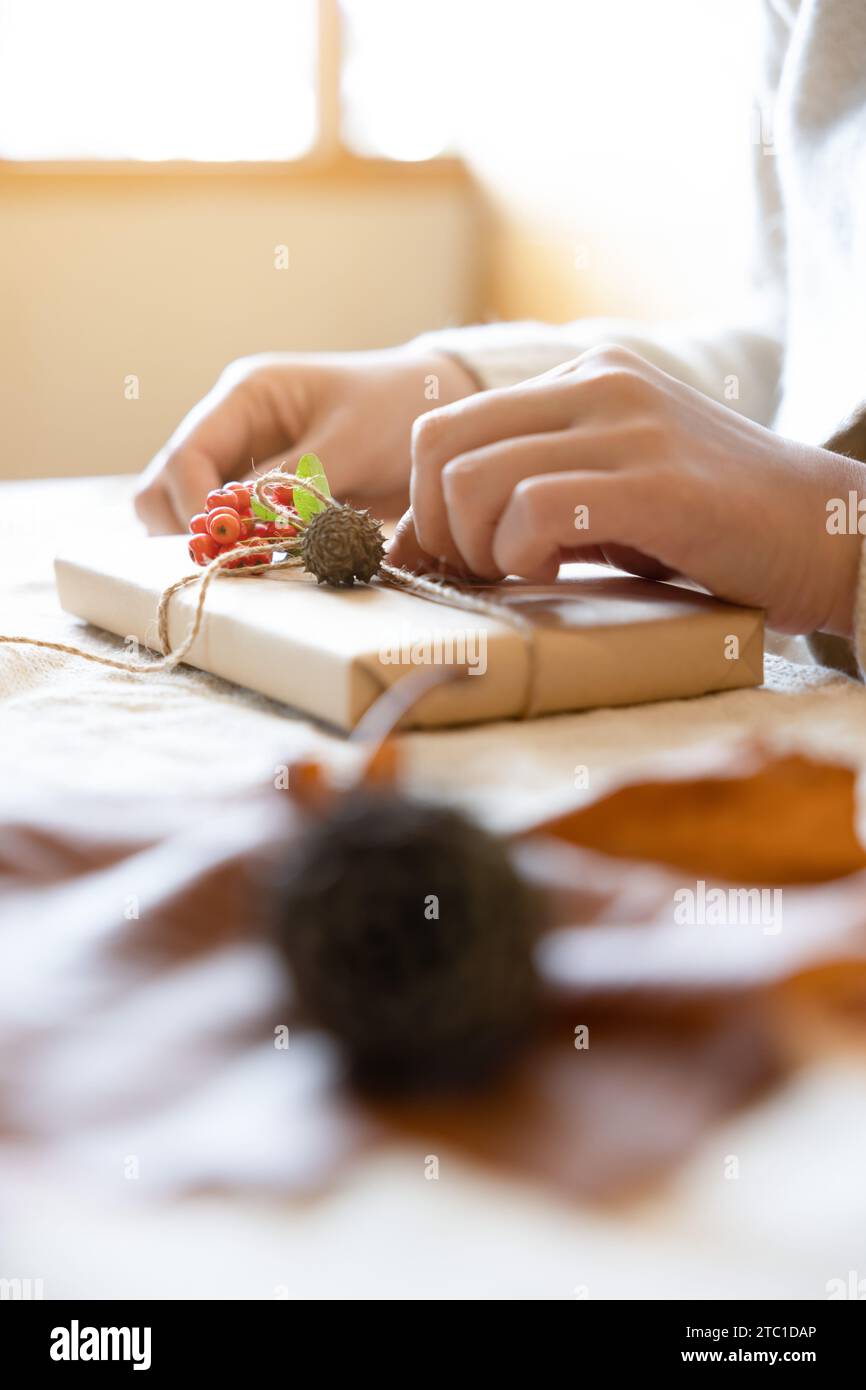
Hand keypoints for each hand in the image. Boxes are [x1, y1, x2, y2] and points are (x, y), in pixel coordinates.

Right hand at [134, 348, 477, 532]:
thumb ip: (295, 482)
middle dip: (190, 529)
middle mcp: (232, 430)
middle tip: (233, 563)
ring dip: (210, 544)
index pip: (186, 456)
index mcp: (244, 397)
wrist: (435, 408)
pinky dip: (237, 552)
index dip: (195, 506)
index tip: (228, 545)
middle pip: (165, 488)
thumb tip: (245, 526)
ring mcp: (242, 464)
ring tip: (252, 566)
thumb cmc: (397, 407)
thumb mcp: (350, 442)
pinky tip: (267, 565)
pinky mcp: (263, 498)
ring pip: (186, 515)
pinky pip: (229, 530)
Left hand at [389, 345, 865, 636]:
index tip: (449, 561)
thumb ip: (535, 489)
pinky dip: (521, 558)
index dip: (422, 506)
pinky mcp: (653, 480)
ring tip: (527, 576)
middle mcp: (598, 383)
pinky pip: (532, 510)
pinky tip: (559, 576)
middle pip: (439, 447)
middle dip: (438, 530)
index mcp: (585, 377)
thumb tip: (427, 537)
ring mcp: (627, 425)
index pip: (445, 427)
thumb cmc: (715, 530)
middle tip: (481, 575)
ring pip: (472, 479)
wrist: (831, 535)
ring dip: (479, 550)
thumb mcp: (615, 486)